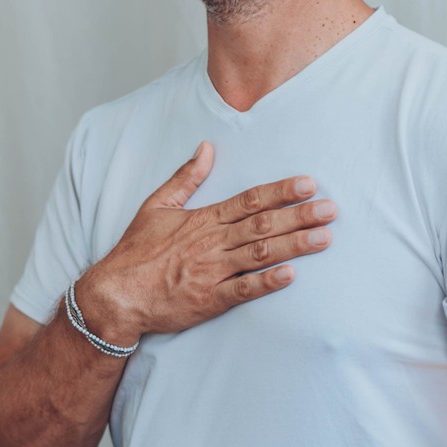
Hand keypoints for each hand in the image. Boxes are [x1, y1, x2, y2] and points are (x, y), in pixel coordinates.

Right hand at [76, 142, 336, 344]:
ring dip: (294, 245)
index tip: (308, 184)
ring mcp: (212, 272)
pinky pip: (244, 291)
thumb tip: (206, 147)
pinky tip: (291, 275)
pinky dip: (267, 283)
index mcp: (203, 220)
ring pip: (260, 255)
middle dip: (298, 216)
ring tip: (324, 238)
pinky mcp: (210, 299)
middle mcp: (212, 243)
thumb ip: (185, 177)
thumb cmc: (136, 251)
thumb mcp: (156, 206)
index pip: (249, 200)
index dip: (281, 191)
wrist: (116, 294)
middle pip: (262, 225)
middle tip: (330, 209)